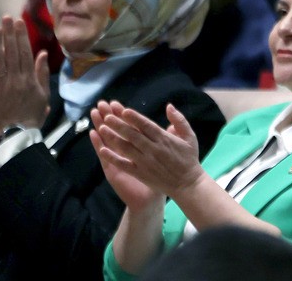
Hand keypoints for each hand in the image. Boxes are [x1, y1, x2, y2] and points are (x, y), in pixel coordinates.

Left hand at [0, 16, 51, 132]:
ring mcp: (1, 87)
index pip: (25, 53)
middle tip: (6, 18)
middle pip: (12, 53)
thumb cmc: (31, 116)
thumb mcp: (43, 96)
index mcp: (29, 80)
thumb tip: (42, 54)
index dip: (22, 36)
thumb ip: (41, 75)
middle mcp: (15, 80)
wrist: (16, 137)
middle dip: (9, 34)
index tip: (19, 22)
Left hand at [91, 101, 206, 198]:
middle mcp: (153, 149)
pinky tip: (102, 150)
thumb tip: (169, 106)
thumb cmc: (189, 159)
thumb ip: (179, 121)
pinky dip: (112, 157)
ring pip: (125, 148)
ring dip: (112, 138)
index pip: (146, 125)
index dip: (134, 118)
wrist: (187, 184)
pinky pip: (123, 164)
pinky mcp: (140, 173)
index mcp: (164, 139)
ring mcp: (145, 162)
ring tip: (101, 128)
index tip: (123, 110)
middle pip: (132, 135)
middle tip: (106, 116)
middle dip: (118, 124)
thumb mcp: (190, 137)